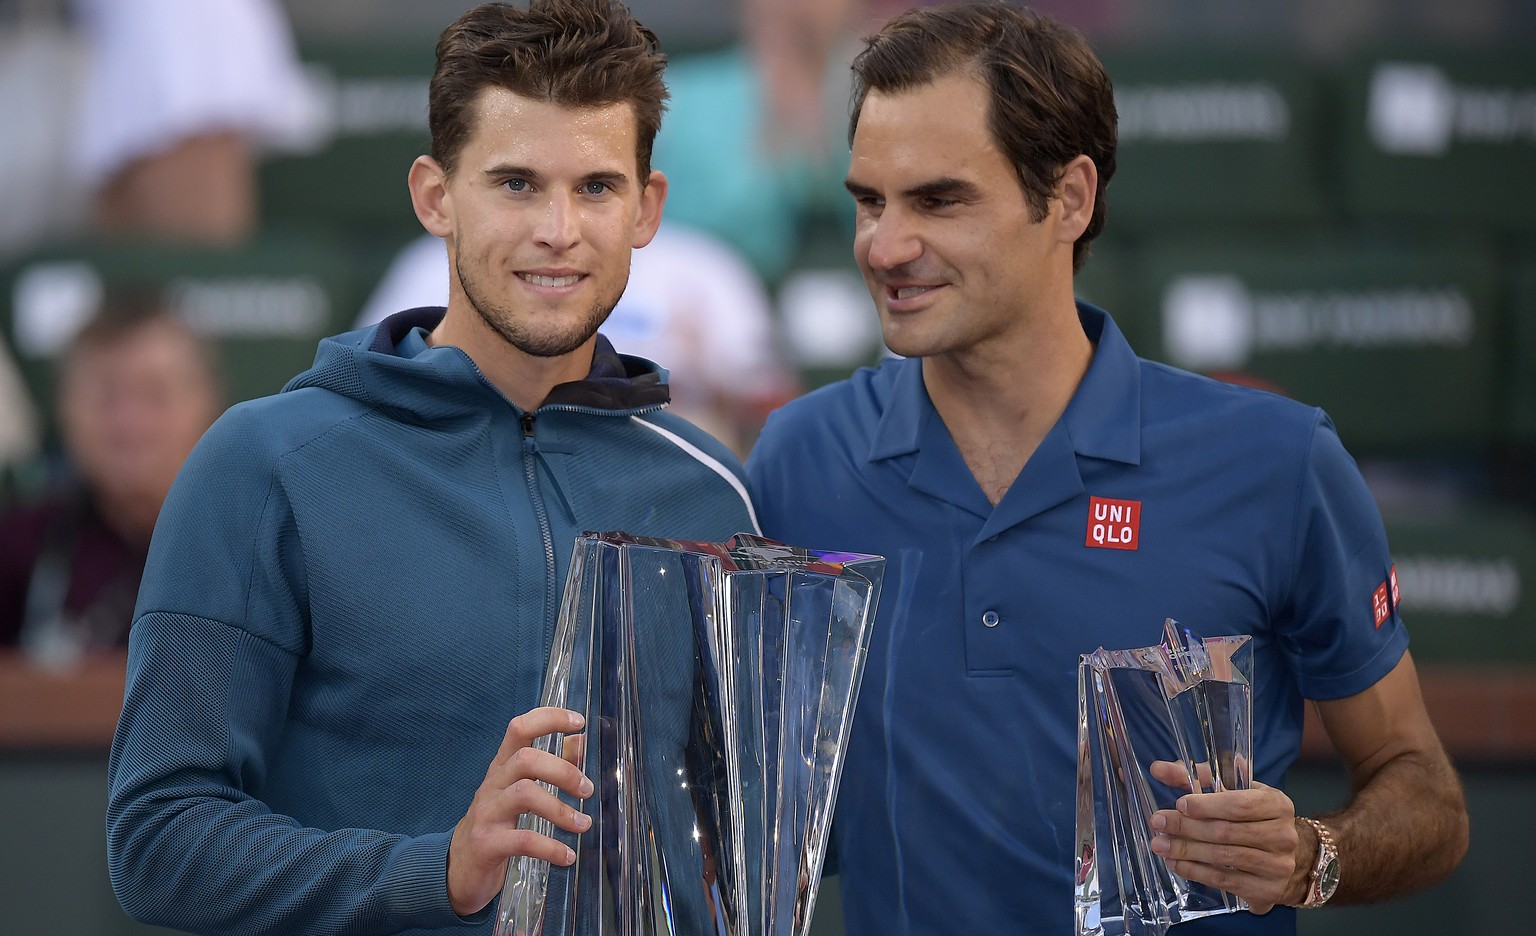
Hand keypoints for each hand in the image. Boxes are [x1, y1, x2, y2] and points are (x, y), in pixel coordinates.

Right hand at [447, 707, 592, 916]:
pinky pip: (523, 840)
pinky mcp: (487, 844)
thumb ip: (550, 766)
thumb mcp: (519, 791)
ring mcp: (487, 813)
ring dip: (561, 809)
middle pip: (526, 760)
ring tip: (584, 824)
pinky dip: (551, 848)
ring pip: (524, 794)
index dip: (549, 719)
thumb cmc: (496, 824)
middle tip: (588, 790)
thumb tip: (579, 741)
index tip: (579, 721)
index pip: (519, 729)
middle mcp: (493, 785)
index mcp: (502, 768)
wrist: (457, 869)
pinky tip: (567, 856)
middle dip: (563, 771)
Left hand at [1147, 760, 1300, 914]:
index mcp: (1277, 804)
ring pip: (1222, 857)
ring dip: (1186, 850)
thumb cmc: (1251, 816)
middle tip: (1157, 822)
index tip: (1179, 804)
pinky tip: (1175, 863)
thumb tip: (1158, 769)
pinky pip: (1224, 881)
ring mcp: (1277, 866)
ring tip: (1159, 844)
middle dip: (1186, 827)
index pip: (1240, 805)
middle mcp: (1283, 835)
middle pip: (1226, 832)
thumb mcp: (1232, 790)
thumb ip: (1197, 777)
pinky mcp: (1266, 890)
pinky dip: (1195, 872)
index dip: (1207, 805)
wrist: (1283, 856)